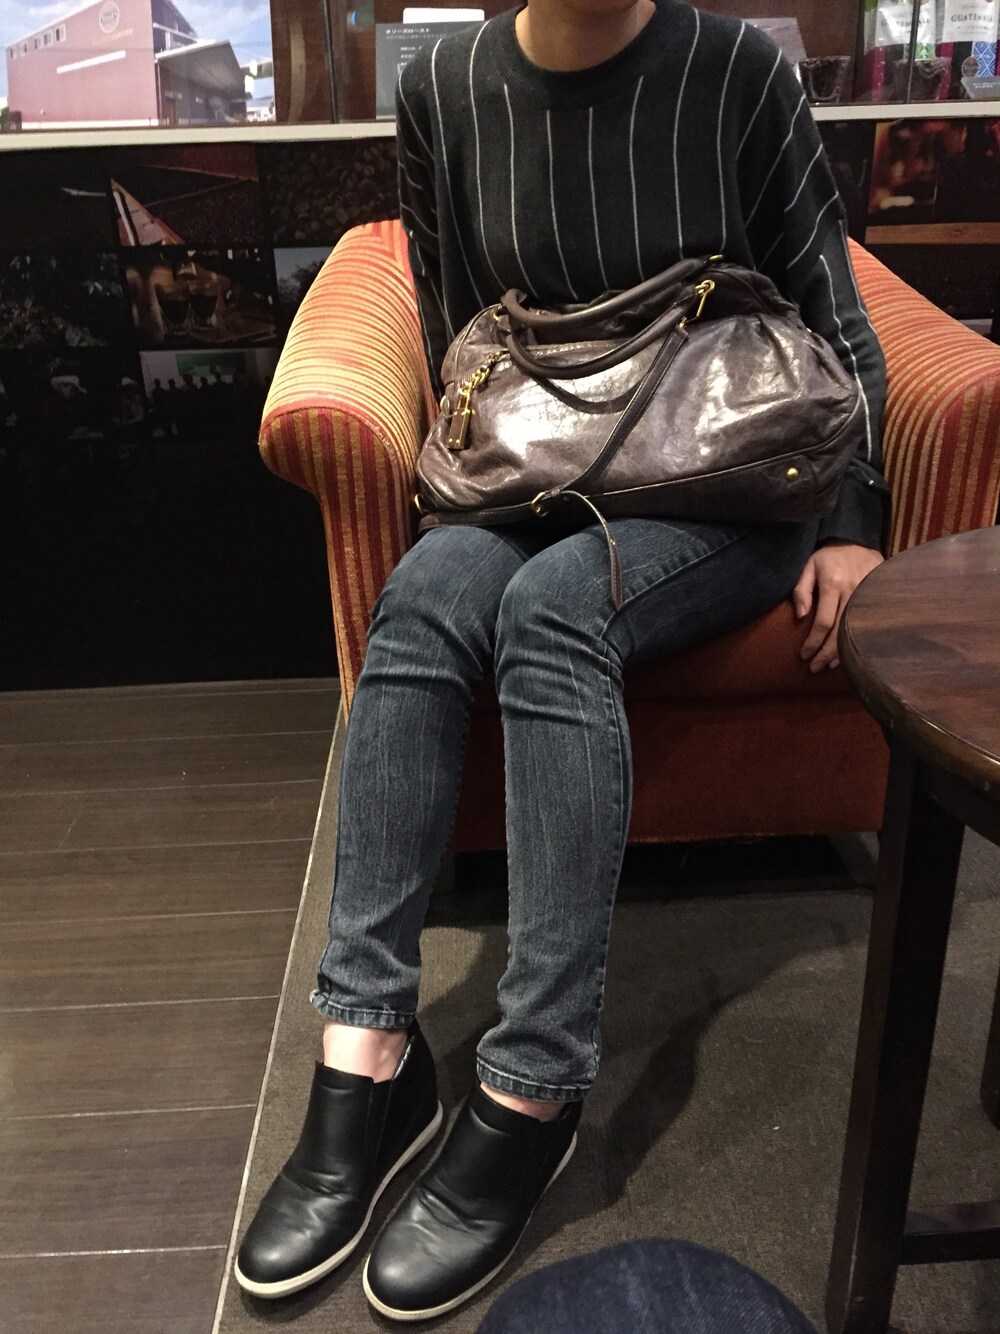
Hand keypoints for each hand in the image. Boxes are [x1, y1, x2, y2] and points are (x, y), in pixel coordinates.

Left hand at [791, 541, 883, 672]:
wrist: (857, 540)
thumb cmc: (828, 556)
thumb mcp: (808, 567)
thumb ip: (801, 590)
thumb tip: (800, 617)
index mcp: (833, 584)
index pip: (823, 622)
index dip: (813, 642)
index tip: (804, 655)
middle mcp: (853, 590)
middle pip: (840, 631)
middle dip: (826, 653)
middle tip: (814, 668)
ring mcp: (868, 594)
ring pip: (855, 630)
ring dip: (842, 651)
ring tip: (829, 665)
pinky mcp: (878, 596)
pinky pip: (868, 623)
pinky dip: (858, 640)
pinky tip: (850, 651)